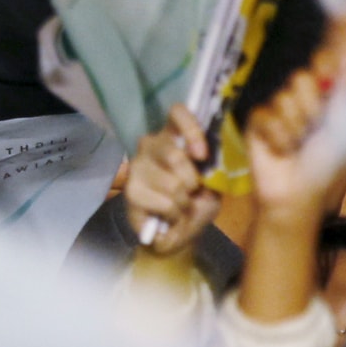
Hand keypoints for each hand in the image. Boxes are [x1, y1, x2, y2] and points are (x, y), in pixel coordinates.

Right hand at [124, 104, 218, 256]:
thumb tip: (209, 166)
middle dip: (192, 181)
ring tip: (182, 207)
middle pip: (174, 154)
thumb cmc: (197, 201)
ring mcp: (138, 166)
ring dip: (184, 202)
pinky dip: (175, 214)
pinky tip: (170, 216)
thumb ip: (214, 170)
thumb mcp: (214, 184)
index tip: (202, 155)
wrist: (176, 233)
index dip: (191, 130)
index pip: (177, 113)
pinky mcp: (131, 190)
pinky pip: (164, 203)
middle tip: (193, 192)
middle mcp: (151, 144)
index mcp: (174, 135)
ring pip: (172, 184)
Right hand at [245, 66, 335, 222]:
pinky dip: (277, 137)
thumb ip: (343, 93)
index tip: (328, 80)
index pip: (322, 61)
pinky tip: (281, 151)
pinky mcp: (257, 121)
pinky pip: (265, 115)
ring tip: (298, 147)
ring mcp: (277, 108)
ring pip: (283, 98)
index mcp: (325, 95)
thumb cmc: (326, 166)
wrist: (301, 195)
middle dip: (311, 107)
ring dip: (295, 128)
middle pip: (301, 77)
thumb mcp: (343, 128)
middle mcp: (300, 97)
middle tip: (314, 130)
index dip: (324, 64)